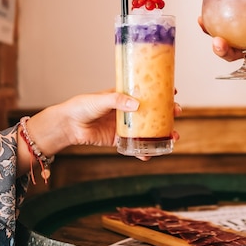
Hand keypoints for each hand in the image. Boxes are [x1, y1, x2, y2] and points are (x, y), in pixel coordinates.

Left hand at [18, 92, 180, 173]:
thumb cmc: (82, 106)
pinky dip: (144, 151)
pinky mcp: (118, 140)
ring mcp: (124, 126)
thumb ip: (118, 100)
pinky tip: (151, 155)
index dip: (161, 92)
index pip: (146, 92)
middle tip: (177, 112)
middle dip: (167, 113)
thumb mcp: (101, 99)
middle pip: (152, 112)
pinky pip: (135, 146)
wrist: (68, 124)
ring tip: (173, 136)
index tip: (175, 91)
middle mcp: (127, 111)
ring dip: (162, 133)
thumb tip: (135, 104)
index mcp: (124, 96)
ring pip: (148, 129)